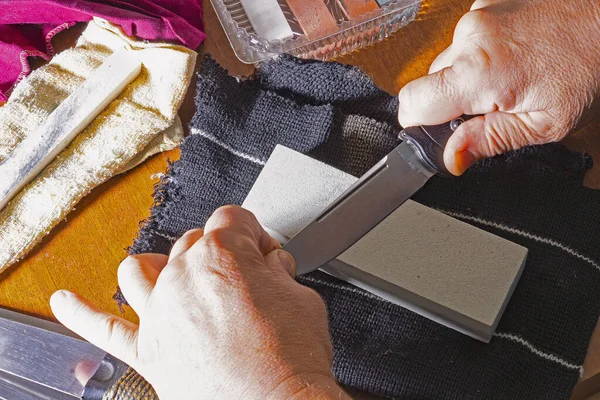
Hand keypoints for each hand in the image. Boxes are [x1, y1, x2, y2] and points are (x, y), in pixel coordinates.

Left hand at [50, 206, 348, 399]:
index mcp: (222, 255)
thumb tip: (271, 266)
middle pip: (192, 242)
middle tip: (245, 277)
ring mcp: (160, 313)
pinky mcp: (148, 351)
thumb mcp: (302, 299)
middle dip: (221, 253)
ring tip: (177, 275)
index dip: (254, 234)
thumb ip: (278, 272)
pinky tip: (66, 302)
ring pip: (140, 270)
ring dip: (160, 266)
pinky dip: (81, 313)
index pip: (232, 219)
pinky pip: (104, 329)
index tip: (263, 252)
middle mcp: (183, 277)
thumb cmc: (291, 359)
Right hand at [398, 0, 599, 174]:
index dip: (419, 123)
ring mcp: (477, 14)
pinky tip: (516, 53)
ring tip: (513, 74)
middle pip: (431, 83)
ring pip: (450, 60)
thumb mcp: (544, 123)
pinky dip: (484, 51)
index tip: (441, 130)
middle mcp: (470, 37)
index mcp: (479, 71)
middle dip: (455, 99)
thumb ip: (490, 140)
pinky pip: (468, 39)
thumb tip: (451, 158)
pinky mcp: (486, 1)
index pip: (411, 103)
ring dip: (471, 74)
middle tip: (496, 103)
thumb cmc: (591, 66)